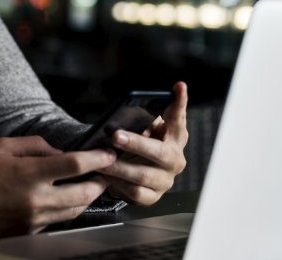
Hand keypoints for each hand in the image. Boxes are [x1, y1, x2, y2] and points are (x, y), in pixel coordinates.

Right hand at [0, 136, 113, 252]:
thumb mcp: (2, 147)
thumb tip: (59, 151)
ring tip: (89, 182)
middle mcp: (35, 201)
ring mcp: (34, 221)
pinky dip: (68, 208)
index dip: (97, 158)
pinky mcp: (29, 233)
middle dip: (100, 181)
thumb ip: (35, 145)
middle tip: (105, 170)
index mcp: (28, 176)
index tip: (107, 153)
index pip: (75, 165)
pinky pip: (59, 220)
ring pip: (76, 210)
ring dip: (87, 196)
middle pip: (84, 193)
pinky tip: (65, 196)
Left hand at [98, 81, 187, 204]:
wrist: (132, 169)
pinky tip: (107, 177)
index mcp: (175, 137)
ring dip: (120, 167)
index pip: (178, 117)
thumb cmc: (137, 142)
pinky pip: (136, 193)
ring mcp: (166, 180)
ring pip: (143, 175)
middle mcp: (175, 158)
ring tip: (102, 159)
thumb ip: (139, 121)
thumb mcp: (141, 128)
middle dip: (135, 143)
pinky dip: (119, 185)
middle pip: (159, 152)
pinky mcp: (154, 196)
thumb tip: (119, 121)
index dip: (180, 103)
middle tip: (115, 135)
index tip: (178, 86)